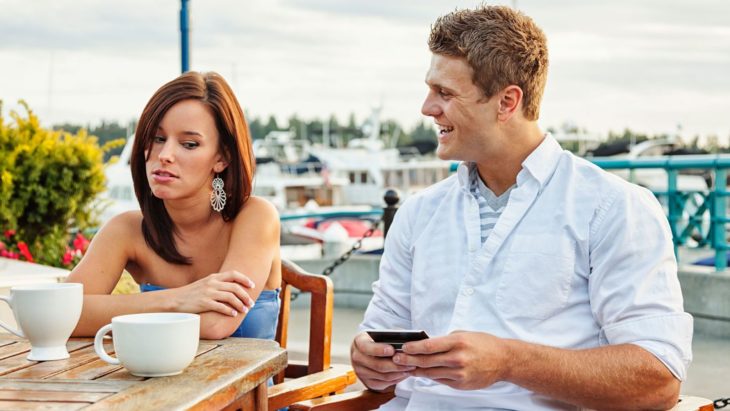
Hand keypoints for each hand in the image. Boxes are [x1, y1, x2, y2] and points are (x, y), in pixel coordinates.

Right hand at [171, 270, 255, 316]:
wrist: (175, 299)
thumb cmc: (191, 293)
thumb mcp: (205, 283)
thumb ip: (217, 283)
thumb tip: (232, 288)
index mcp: (213, 277)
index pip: (233, 274)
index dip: (245, 279)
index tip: (252, 286)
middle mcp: (212, 283)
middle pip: (235, 287)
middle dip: (245, 296)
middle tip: (251, 303)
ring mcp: (208, 293)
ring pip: (231, 297)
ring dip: (240, 304)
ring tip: (244, 310)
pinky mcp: (204, 303)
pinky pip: (221, 307)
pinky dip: (229, 311)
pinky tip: (233, 315)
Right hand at [351, 332, 415, 390]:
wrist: (367, 352)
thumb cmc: (376, 341)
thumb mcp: (377, 334)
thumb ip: (387, 337)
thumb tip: (402, 341)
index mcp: (358, 342)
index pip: (367, 347)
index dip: (379, 350)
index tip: (392, 350)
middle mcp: (357, 358)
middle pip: (377, 365)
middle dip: (395, 364)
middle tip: (409, 361)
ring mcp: (361, 372)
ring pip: (382, 375)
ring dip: (398, 372)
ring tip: (410, 367)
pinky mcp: (367, 382)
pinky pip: (384, 383)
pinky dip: (396, 379)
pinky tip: (404, 373)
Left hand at [392, 331, 510, 389]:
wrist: (504, 360)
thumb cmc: (483, 344)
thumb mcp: (464, 335)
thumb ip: (445, 340)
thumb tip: (425, 344)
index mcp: (458, 343)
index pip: (430, 346)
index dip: (413, 348)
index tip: (403, 347)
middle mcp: (458, 359)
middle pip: (427, 361)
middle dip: (409, 360)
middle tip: (396, 359)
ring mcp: (459, 374)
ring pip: (431, 373)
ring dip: (416, 370)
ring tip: (405, 366)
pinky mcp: (461, 384)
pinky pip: (440, 380)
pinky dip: (430, 376)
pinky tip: (422, 372)